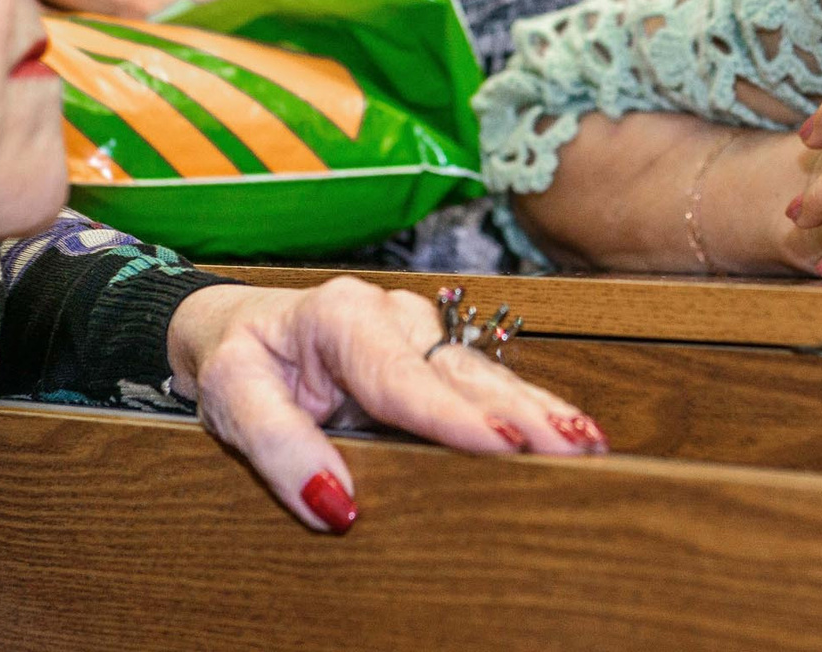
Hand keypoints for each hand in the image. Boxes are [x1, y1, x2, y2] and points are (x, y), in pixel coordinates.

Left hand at [169, 278, 605, 532]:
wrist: (233, 328)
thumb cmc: (238, 361)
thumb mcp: (234, 399)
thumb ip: (279, 448)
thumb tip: (336, 505)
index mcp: (342, 316)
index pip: (402, 375)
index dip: (453, 414)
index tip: (500, 444)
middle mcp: (392, 317)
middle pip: (463, 371)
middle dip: (521, 410)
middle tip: (574, 446)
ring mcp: (418, 334)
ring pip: (485, 375)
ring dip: (537, 408)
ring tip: (588, 441)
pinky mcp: (431, 358)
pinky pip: (481, 385)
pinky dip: (526, 409)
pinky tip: (565, 431)